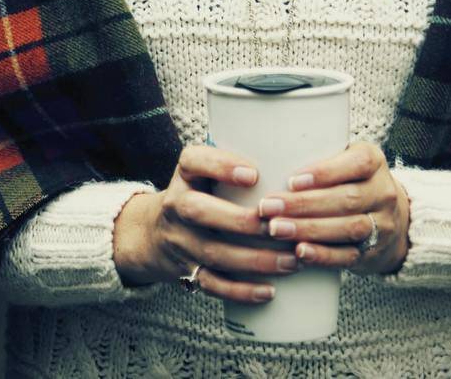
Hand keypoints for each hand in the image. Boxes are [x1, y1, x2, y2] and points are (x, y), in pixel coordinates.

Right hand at [112, 145, 298, 303]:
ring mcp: (181, 241)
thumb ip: (237, 162)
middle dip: (242, 222)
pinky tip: (269, 291)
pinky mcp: (187, 270)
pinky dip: (241, 291)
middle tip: (282, 226)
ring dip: (255, 259)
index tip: (254, 174)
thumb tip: (297, 159)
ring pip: (214, 253)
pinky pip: (212, 284)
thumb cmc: (200, 193)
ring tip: (293, 260)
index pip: (193, 161)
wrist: (153, 233)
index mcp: (185, 174)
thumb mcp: (205, 170)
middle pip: (199, 211)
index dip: (221, 166)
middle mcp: (176, 205)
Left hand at [256, 142, 409, 274]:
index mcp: (374, 162)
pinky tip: (299, 252)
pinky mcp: (372, 252)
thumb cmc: (351, 181)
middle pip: (346, 199)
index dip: (324, 173)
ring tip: (276, 228)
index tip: (291, 180)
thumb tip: (274, 163)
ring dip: (309, 230)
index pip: (356, 164)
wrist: (390, 218)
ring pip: (348, 228)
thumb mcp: (345, 160)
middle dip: (303, 204)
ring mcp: (381, 225)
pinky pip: (348, 255)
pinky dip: (323, 255)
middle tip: (268, 207)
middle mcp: (382, 193)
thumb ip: (320, 158)